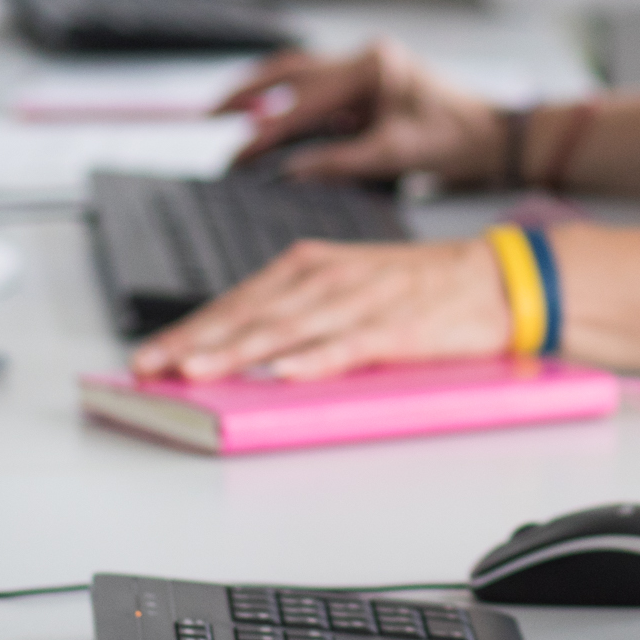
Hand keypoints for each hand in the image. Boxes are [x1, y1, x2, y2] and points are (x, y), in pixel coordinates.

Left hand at [125, 237, 508, 380]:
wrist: (491, 277)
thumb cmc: (415, 287)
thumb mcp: (345, 285)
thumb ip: (295, 311)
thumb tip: (238, 351)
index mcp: (309, 265)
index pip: (235, 300)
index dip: (188, 329)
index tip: (148, 357)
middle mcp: (326, 278)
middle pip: (249, 314)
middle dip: (195, 342)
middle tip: (151, 369)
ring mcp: (359, 302)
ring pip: (287, 330)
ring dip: (238, 351)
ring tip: (197, 371)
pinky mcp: (394, 328)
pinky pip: (347, 346)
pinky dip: (315, 359)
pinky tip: (284, 374)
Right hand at [218, 42, 506, 184]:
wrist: (491, 137)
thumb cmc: (454, 139)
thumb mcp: (395, 154)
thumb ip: (340, 161)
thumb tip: (289, 173)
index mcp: (373, 66)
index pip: (306, 102)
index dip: (268, 132)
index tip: (238, 156)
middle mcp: (364, 59)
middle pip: (291, 71)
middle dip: (247, 92)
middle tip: (209, 114)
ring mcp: (364, 70)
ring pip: (299, 77)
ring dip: (263, 94)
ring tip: (224, 112)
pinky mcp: (365, 87)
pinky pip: (317, 94)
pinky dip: (289, 107)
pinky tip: (267, 123)